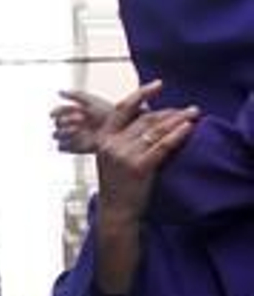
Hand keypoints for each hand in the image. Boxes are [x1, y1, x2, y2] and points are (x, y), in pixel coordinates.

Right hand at [50, 90, 114, 154]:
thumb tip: (59, 92)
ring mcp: (71, 137)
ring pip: (57, 135)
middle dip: (65, 121)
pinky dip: (66, 143)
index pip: (58, 111)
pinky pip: (61, 147)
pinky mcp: (74, 148)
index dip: (59, 111)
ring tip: (77, 130)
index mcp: (73, 112)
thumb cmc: (107, 113)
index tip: (70, 110)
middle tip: (79, 119)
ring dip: (64, 132)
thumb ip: (76, 95)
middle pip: (57, 123)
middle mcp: (71, 124)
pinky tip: (78, 139)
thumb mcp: (92, 101)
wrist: (119, 129)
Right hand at [94, 80, 198, 221]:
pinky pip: (162, 146)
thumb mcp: (112, 156)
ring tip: (193, 114)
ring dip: (177, 120)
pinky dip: (177, 135)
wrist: (116, 210)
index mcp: (103, 139)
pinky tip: (188, 128)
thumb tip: (150, 114)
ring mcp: (124, 156)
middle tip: (188, 109)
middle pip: (145, 119)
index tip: (158, 84)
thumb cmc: (118, 183)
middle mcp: (112, 145)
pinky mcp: (138, 167)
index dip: (141, 94)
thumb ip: (125, 136)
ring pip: (155, 130)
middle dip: (169, 112)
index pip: (123, 109)